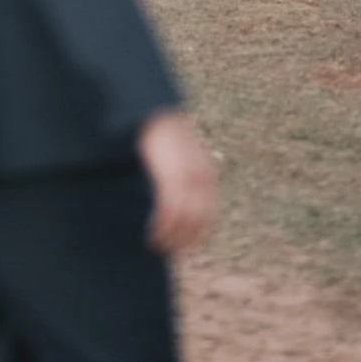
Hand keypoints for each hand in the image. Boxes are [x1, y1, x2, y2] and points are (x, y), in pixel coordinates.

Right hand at [137, 109, 217, 253]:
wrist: (151, 111)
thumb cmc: (160, 132)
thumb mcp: (177, 152)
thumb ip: (180, 172)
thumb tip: (175, 194)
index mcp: (206, 171)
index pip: (209, 212)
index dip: (198, 233)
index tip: (185, 247)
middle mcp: (201, 176)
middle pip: (199, 219)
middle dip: (185, 239)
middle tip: (169, 251)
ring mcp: (187, 177)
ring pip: (184, 219)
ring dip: (171, 237)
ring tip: (156, 244)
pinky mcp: (171, 177)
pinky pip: (170, 211)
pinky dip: (162, 227)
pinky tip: (153, 234)